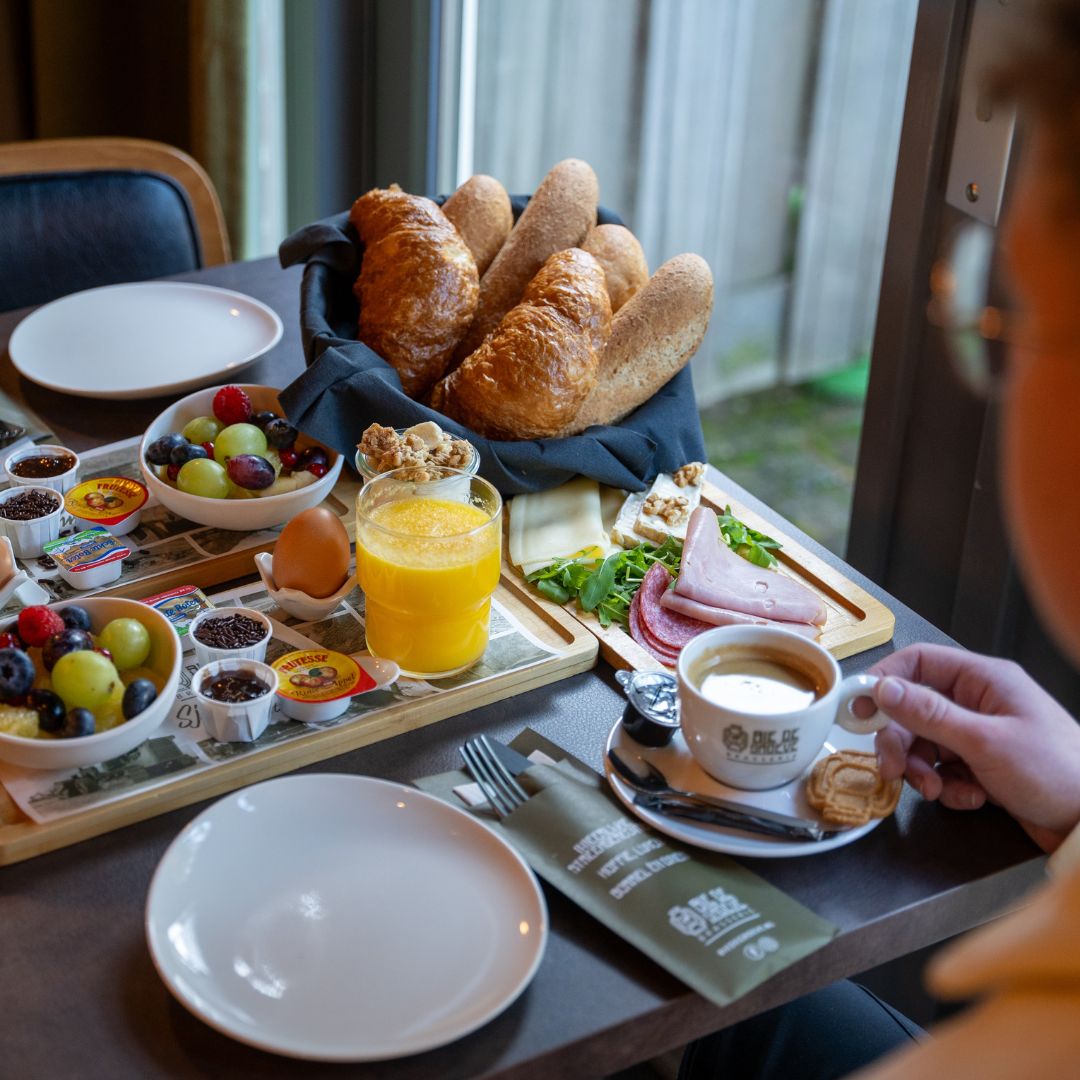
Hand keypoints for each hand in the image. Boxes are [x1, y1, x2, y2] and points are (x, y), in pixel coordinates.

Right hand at [869, 643, 1079, 851]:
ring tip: (937, 791)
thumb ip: (929, 714)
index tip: (857, 708)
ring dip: (923, 770)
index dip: (884, 682)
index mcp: (983, 680)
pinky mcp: (985, 765)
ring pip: (926, 743)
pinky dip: (949, 786)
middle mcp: (979, 702)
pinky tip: (970, 798)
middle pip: (914, 709)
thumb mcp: (985, 742)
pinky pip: (946, 769)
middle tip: (893, 768)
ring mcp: (982, 734)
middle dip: (900, 741)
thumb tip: (883, 689)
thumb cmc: (1055, 772)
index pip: (918, 663)